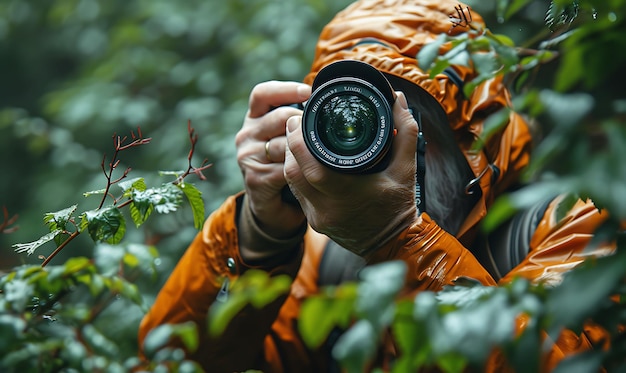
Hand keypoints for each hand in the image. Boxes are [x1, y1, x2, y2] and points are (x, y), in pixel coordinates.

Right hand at [235, 81, 311, 258]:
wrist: (273, 205)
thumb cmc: (285, 163)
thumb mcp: (288, 136)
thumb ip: (297, 117)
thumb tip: (326, 98)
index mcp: (254, 118)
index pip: (262, 94)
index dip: (285, 90)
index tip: (308, 92)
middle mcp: (246, 135)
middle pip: (278, 117)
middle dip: (304, 122)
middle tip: (325, 128)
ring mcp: (248, 157)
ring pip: (284, 143)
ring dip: (305, 148)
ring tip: (322, 151)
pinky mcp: (255, 179)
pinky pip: (285, 168)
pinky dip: (301, 169)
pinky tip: (311, 170)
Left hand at [284, 92, 418, 257]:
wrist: (394, 245)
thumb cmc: (399, 207)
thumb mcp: (407, 169)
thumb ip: (405, 131)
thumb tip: (398, 98)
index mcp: (345, 193)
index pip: (308, 163)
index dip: (298, 137)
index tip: (301, 117)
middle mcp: (325, 207)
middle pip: (292, 170)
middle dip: (290, 142)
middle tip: (297, 122)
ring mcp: (317, 217)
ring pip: (290, 181)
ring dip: (290, 158)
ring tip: (299, 137)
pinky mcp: (314, 222)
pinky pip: (296, 193)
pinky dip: (296, 173)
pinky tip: (302, 159)